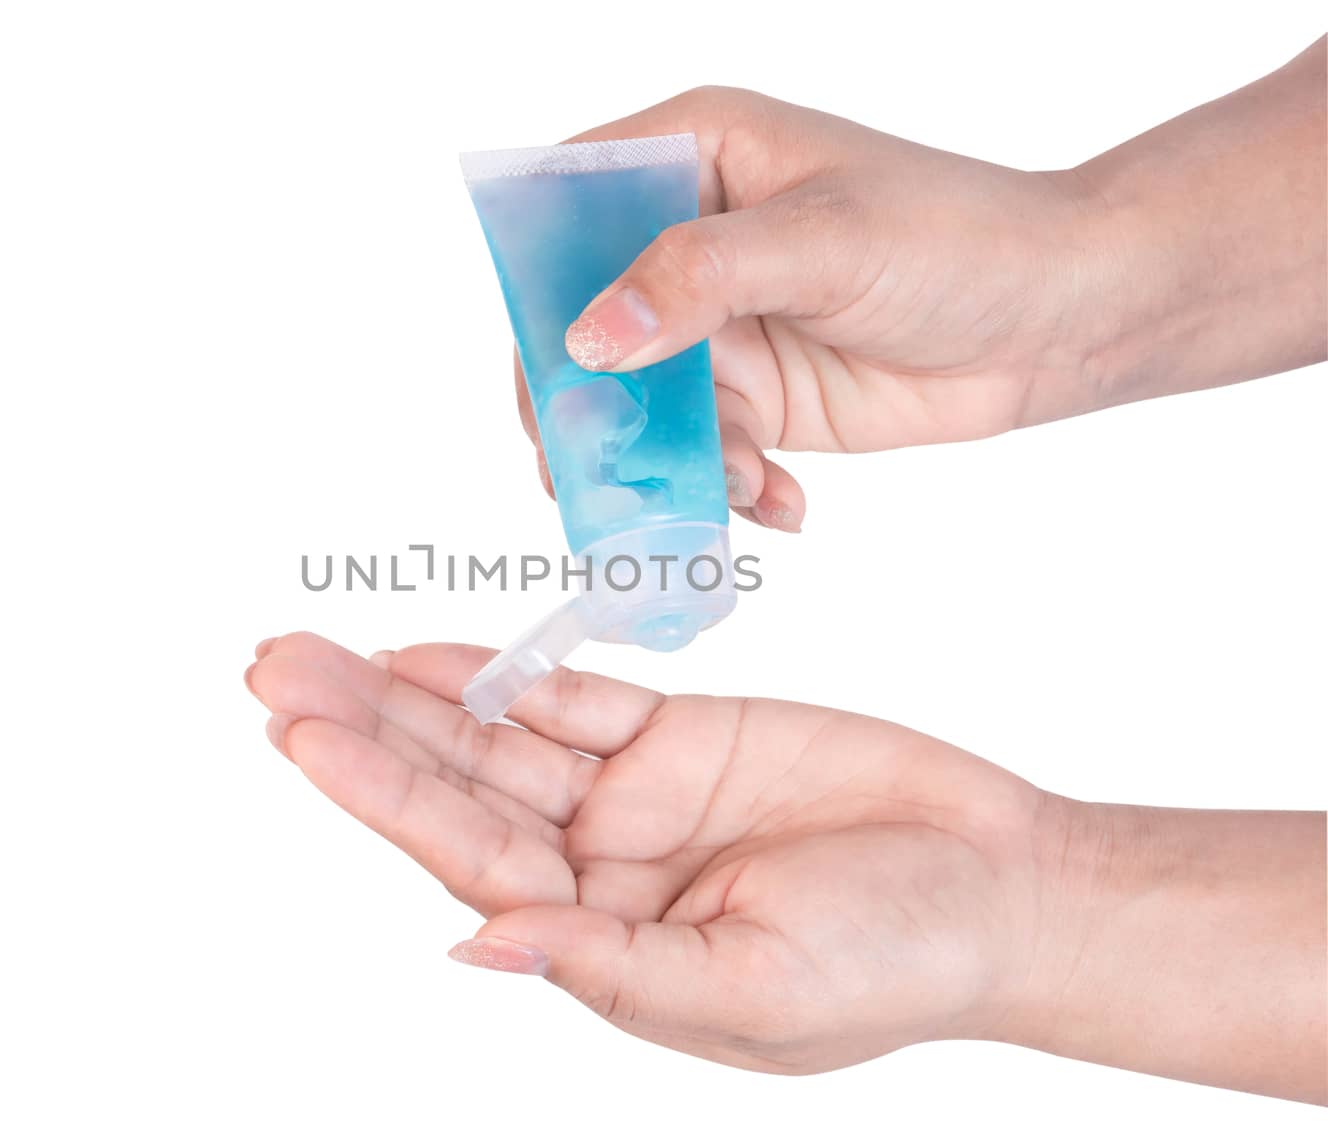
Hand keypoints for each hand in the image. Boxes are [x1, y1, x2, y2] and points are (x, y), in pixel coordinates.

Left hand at [247, 631, 1048, 1071]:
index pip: (464, 859)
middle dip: (361, 729)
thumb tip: (475, 947)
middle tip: (272, 666)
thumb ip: (609, 967)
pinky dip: (507, 670)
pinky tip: (433, 649)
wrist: (1001, 882)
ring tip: (316, 647)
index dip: (380, 795)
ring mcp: (633, 797)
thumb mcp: (752, 989)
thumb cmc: (897, 960)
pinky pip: (575, 694)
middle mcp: (596, 870)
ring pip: (497, 734)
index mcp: (598, 942)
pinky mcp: (679, 734)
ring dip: (408, 691)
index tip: (299, 736)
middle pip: (455, 789)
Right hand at [515, 41, 1325, 530]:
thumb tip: (588, 337)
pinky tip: (783, 503)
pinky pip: (699, 451)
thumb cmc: (958, 238)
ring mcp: (716, 324)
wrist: (1056, 320)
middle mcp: (689, 241)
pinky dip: (725, 489)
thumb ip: (699, 279)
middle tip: (596, 473)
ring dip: (666, 464)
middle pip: (583, 323)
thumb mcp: (823, 241)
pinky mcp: (752, 396)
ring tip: (729, 493)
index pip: (567, 208)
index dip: (537, 282)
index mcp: (692, 158)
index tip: (545, 364)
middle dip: (589, 406)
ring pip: (636, 405)